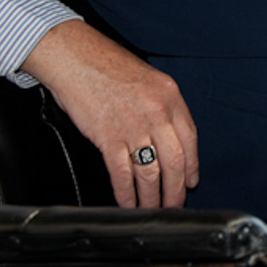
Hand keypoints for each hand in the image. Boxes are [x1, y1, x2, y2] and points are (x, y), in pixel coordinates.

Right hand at [21, 19, 198, 207]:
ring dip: (152, 198)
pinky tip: (127, 204)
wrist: (74, 56)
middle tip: (173, 206)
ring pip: (151, 173)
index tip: (190, 182)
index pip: (190, 138)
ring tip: (152, 211)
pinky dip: (126, 194)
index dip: (192, 165)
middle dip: (176, 191)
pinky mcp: (108, 137)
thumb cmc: (105, 64)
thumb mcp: (147, 79)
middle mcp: (157, 111)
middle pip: (175, 162)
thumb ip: (161, 106)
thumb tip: (167, 138)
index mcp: (170, 95)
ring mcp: (133, 125)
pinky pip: (123, 174)